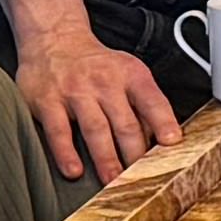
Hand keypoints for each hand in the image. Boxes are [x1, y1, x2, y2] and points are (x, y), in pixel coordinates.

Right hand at [12, 20, 184, 190]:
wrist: (54, 39)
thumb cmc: (96, 65)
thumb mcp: (127, 73)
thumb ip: (143, 105)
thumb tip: (161, 141)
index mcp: (130, 75)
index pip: (152, 101)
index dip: (164, 122)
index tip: (172, 143)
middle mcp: (105, 82)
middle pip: (125, 124)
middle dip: (135, 155)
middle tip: (142, 180)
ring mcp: (75, 91)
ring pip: (96, 129)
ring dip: (106, 159)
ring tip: (113, 181)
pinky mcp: (48, 101)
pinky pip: (59, 131)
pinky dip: (67, 153)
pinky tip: (74, 171)